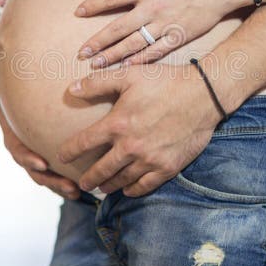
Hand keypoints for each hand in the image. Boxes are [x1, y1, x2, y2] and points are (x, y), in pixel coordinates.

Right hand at [0, 78, 79, 199]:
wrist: (25, 117)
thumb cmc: (14, 107)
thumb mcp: (4, 100)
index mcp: (14, 142)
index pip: (20, 153)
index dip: (29, 159)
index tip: (42, 163)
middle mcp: (25, 157)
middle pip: (37, 173)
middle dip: (52, 181)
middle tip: (68, 185)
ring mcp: (37, 164)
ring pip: (49, 180)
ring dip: (61, 187)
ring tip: (76, 191)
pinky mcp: (49, 167)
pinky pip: (57, 180)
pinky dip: (67, 187)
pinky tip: (82, 191)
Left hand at [56, 63, 221, 196]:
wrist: (203, 95)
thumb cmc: (165, 81)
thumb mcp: (129, 74)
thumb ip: (97, 82)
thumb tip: (71, 90)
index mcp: (117, 124)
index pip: (84, 143)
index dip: (69, 151)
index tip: (61, 157)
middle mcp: (130, 146)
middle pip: (101, 170)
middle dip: (88, 178)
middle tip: (81, 184)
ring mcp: (149, 160)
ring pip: (122, 181)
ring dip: (109, 186)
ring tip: (102, 188)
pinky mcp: (168, 167)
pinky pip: (145, 186)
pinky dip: (133, 190)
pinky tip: (128, 190)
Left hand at [74, 0, 247, 66]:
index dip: (93, 5)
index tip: (78, 12)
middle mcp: (152, 8)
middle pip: (118, 28)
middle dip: (97, 42)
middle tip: (81, 53)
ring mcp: (165, 24)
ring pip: (133, 44)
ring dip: (112, 55)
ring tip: (96, 65)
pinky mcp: (178, 36)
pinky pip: (155, 51)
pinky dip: (139, 60)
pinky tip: (125, 67)